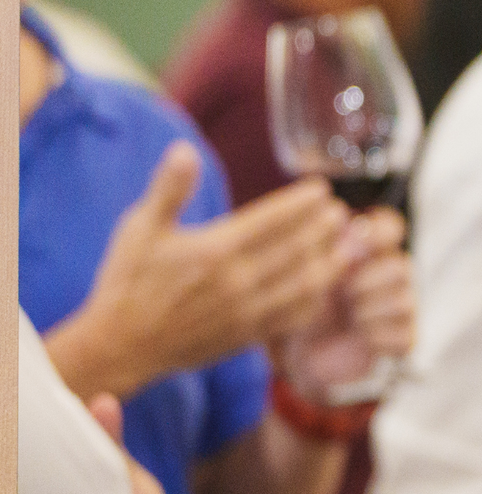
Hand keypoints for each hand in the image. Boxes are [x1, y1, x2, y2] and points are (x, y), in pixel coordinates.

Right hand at [47, 145, 347, 397]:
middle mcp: (236, 281)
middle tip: (343, 214)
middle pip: (297, 250)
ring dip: (330, 263)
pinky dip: (317, 299)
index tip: (322, 190)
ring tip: (348, 246)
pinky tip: (327, 286)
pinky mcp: (248, 335)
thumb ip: (169, 188)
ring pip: (304, 284)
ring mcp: (246, 311)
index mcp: (214, 249)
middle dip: (324, 230)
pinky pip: (295, 317)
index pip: (272, 220)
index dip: (301, 204)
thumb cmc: (128, 281)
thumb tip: (184, 148)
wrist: (121, 345)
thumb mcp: (141, 228)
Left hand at [281, 207, 414, 396]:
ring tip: (349, 317)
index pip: (390, 227)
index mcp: (369, 251)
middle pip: (402, 267)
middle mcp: (392, 275)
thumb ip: (322, 246)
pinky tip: (359, 337)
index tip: (356, 244)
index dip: (379, 232)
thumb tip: (342, 218)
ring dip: (368, 311)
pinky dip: (375, 338)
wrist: (301, 353)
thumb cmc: (303, 306)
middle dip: (367, 282)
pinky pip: (403, 335)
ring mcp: (403, 307)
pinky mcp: (405, 339)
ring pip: (404, 302)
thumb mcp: (304, 274)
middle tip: (343, 294)